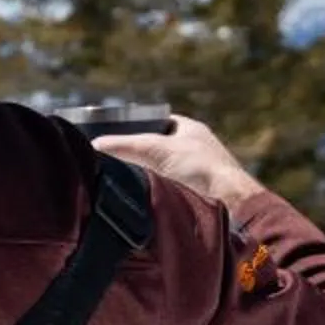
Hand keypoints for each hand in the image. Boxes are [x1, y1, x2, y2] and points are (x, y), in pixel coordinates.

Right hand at [92, 114, 263, 207]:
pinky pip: (170, 188)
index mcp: (190, 129)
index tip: (116, 136)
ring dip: (146, 174)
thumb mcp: (153, 148)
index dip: (136, 127)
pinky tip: (143, 196)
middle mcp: (195, 147)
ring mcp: (198, 171)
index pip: (157, 122)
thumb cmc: (198, 167)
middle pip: (157, 147)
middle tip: (114, 160)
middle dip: (137, 153)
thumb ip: (123, 145)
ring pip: (162, 169)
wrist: (229, 202)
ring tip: (124, 180)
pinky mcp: (198, 193)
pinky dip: (157, 191)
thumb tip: (94, 146)